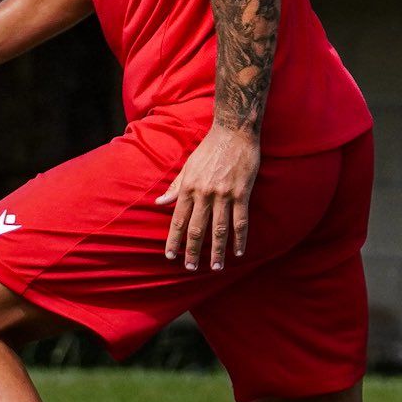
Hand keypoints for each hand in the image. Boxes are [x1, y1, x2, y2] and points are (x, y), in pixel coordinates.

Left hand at [155, 125, 260, 270]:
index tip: (170, 256)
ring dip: (217, 251)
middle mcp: (204, 193)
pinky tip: (238, 252)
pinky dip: (239, 238)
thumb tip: (159, 202)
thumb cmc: (209, 148)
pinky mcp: (241, 193)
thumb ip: (175, 186)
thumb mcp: (188, 166)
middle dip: (192, 251)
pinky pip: (240, 221)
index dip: (174, 240)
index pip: (178, 220)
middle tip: (190, 268)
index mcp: (188, 187)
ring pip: (219, 229)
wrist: (234, 132)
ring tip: (216, 267)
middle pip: (196, 229)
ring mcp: (223, 194)